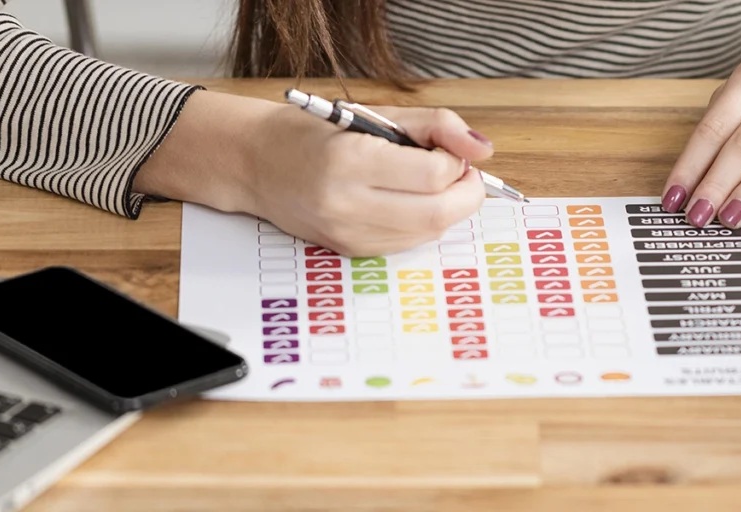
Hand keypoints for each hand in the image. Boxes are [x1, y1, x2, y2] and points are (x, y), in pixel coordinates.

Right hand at [135, 91, 493, 255]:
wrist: (257, 164)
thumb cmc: (314, 133)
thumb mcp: (375, 114)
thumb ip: (435, 125)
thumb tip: (483, 148)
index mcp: (351, 160)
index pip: (434, 174)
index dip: (458, 162)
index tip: (451, 150)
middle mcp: (348, 203)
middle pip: (439, 213)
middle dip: (466, 193)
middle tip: (461, 173)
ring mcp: (348, 234)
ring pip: (428, 233)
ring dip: (446, 208)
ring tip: (431, 184)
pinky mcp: (350, 251)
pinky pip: (408, 243)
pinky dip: (422, 223)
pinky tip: (408, 202)